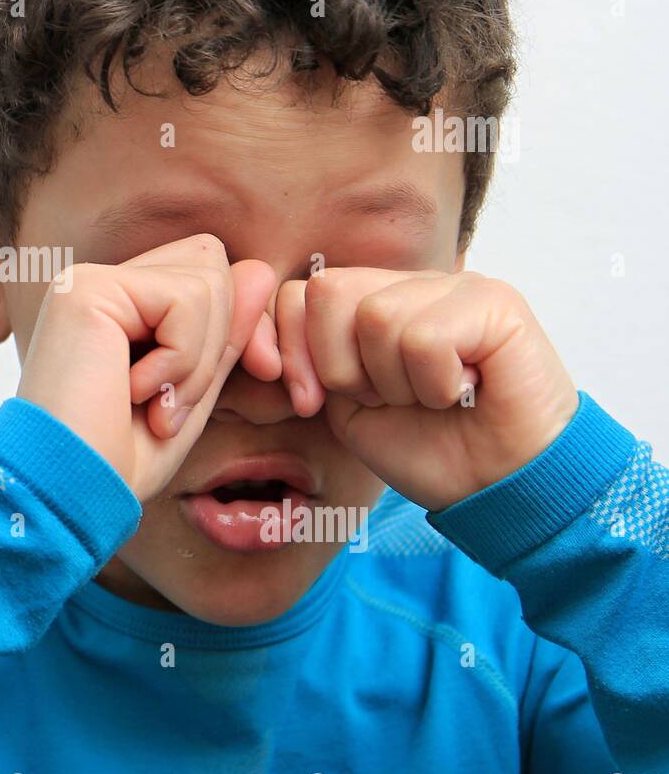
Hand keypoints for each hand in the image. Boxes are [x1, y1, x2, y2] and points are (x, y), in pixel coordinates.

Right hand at [17, 233, 279, 502]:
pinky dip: (180, 357)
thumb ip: (224, 334)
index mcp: (119, 306)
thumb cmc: (117, 461)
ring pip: (206, 279)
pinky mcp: (87, 288)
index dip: (239, 321)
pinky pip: (185, 297)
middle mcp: (100, 283)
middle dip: (222, 336)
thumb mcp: (192, 394)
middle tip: (176, 405)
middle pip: (210, 262)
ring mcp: (89, 281)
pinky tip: (134, 393)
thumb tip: (262, 271)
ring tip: (155, 407)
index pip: (207, 273)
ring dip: (198, 359)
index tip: (259, 374)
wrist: (64, 494)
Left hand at [274, 267, 578, 509]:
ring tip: (434, 397)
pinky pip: (423, 337)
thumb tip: (277, 313)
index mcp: (373, 300)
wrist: (496, 489)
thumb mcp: (345, 405)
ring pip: (376, 317)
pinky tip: (464, 393)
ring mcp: (454, 286)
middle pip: (328, 291)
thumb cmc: (427, 448)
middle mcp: (411, 283)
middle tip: (386, 399)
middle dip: (341, 367)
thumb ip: (310, 357)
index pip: (299, 292)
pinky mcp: (495, 302)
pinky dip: (434, 383)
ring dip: (395, 382)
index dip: (290, 348)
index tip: (309, 402)